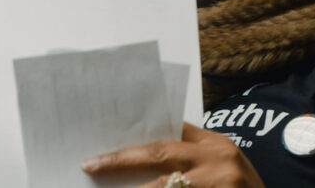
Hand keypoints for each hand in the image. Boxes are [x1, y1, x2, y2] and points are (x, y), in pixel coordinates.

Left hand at [81, 122, 265, 187]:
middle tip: (92, 164)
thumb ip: (192, 155)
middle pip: (159, 153)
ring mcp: (219, 185)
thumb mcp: (222, 165)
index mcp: (215, 144)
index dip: (137, 136)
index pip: (170, 131)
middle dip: (121, 159)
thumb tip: (144, 150)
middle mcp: (217, 161)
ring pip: (163, 187)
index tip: (107, 141)